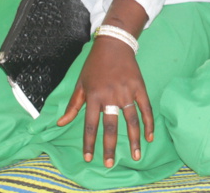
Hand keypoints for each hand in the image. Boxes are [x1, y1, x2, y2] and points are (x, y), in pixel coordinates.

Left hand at [57, 38, 152, 167]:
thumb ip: (73, 105)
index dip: (89, 143)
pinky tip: (149, 137)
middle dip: (110, 147)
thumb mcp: (80, 84)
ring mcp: (127, 92)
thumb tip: (61, 123)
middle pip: (111, 126)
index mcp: (93, 96)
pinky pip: (145, 108)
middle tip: (110, 164)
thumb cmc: (94, 65)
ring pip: (131, 121)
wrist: (114, 44)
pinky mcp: (139, 88)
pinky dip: (148, 123)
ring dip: (133, 139)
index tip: (89, 157)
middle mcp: (110, 96)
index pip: (90, 125)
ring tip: (135, 155)